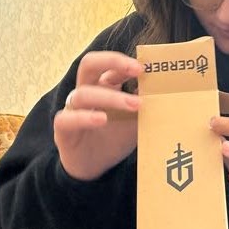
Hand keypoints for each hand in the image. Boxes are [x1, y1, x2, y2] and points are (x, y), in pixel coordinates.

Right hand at [54, 51, 142, 180]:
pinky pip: (68, 119)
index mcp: (103, 86)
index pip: (111, 65)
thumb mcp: (136, 121)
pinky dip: (85, 117)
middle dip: (112, 61)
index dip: (127, 63)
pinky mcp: (63, 128)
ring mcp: (72, 108)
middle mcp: (86, 91)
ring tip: (135, 105)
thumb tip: (166, 91)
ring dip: (111, 97)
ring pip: (84, 93)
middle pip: (89, 64)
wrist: (95, 167)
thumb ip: (146, 106)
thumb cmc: (115, 138)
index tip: (147, 67)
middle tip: (137, 69)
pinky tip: (102, 119)